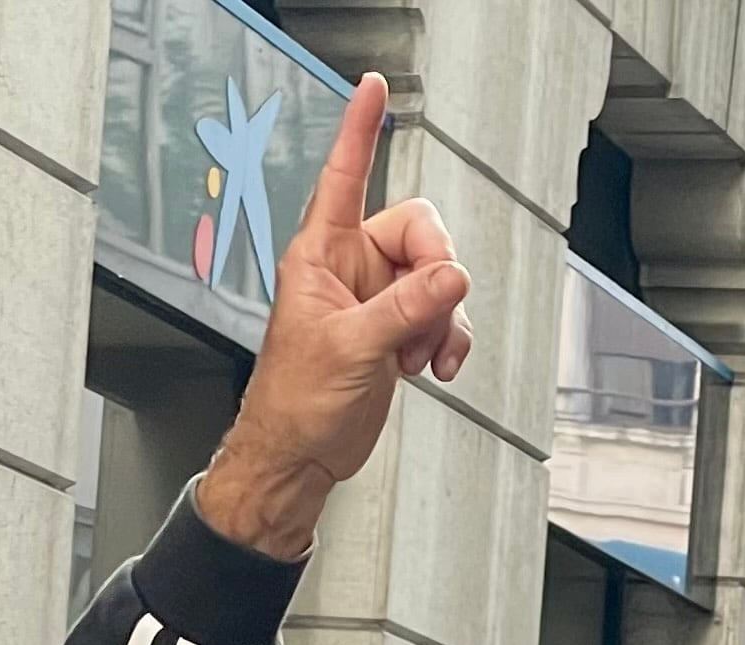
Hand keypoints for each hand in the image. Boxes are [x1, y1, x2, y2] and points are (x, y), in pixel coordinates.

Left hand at [193, 72, 471, 559]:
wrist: (298, 458)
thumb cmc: (293, 404)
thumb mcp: (351, 349)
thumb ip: (406, 308)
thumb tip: (451, 277)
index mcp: (321, 255)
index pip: (344, 175)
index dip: (360, 130)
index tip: (373, 87)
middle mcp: (349, 269)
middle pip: (420, 232)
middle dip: (436, 274)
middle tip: (431, 312)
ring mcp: (376, 300)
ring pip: (439, 278)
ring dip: (444, 318)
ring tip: (423, 354)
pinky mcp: (395, 331)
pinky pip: (442, 315)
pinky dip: (449, 339)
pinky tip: (434, 366)